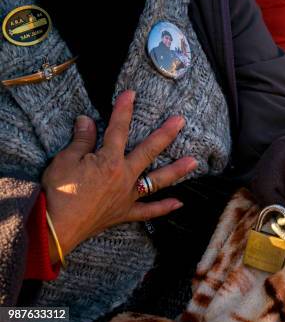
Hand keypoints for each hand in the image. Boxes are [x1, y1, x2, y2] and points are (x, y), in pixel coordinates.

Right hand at [42, 90, 196, 262]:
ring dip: (176, 171)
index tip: (131, 94)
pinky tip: (179, 203)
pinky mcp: (124, 213)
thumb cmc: (57, 192)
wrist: (54, 227)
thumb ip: (81, 140)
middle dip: (165, 134)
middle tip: (181, 121)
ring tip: (194, 162)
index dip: (124, 110)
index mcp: (109, 160)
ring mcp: (126, 196)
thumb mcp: (65, 160)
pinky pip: (147, 211)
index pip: (118, 129)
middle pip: (149, 151)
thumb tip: (86, 119)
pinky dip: (163, 208)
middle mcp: (124, 176)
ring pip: (157, 181)